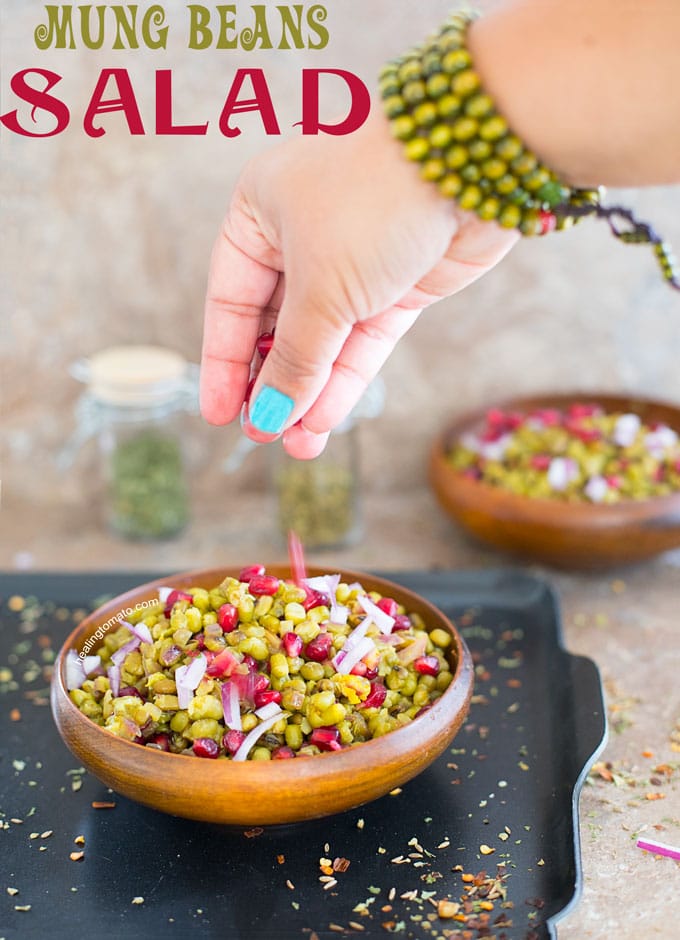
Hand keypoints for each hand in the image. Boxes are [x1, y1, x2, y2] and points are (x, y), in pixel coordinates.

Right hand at [200, 108, 517, 457]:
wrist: (469, 167)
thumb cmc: (373, 202)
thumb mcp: (320, 289)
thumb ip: (294, 359)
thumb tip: (268, 416)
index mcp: (260, 214)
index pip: (229, 302)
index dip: (223, 362)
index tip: (219, 414)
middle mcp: (302, 236)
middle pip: (276, 327)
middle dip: (273, 384)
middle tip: (263, 435)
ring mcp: (354, 263)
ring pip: (323, 341)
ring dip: (310, 394)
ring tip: (297, 446)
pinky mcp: (398, 286)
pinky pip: (361, 343)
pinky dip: (344, 380)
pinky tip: (324, 420)